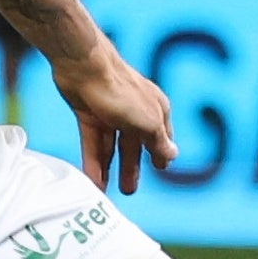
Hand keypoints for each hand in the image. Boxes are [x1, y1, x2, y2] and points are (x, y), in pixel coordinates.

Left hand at [54, 42, 176, 192]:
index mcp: (155, 110)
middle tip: (129, 191)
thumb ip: (158, 141)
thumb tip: (173, 154)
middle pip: (134, 145)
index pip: (161, 137)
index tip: (161, 169)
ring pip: (111, 146)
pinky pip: (93, 142)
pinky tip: (92, 179)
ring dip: (109, 168)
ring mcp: (110, 112)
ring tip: (105, 191)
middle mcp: (134, 111)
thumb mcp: (147, 122)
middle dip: (131, 168)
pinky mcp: (89, 113)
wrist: (84, 66)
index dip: (160, 154)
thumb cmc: (121, 91)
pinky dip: (93, 161)